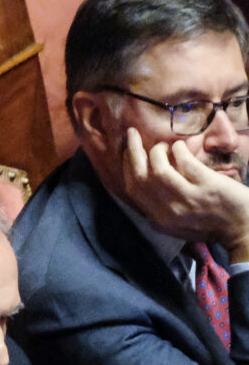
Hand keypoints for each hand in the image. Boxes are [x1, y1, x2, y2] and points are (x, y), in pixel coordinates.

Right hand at [122, 128, 248, 261]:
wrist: (242, 229)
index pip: (133, 189)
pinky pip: (185, 162)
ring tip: (163, 146)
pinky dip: (178, 150)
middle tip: (132, 134)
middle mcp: (168, 210)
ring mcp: (188, 198)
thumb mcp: (175, 226)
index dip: (126, 166)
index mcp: (158, 219)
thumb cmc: (210, 226)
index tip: (126, 150)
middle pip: (140, 178)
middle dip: (133, 152)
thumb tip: (145, 190)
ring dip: (157, 152)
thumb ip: (158, 211)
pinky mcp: (206, 186)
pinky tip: (179, 146)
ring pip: (159, 170)